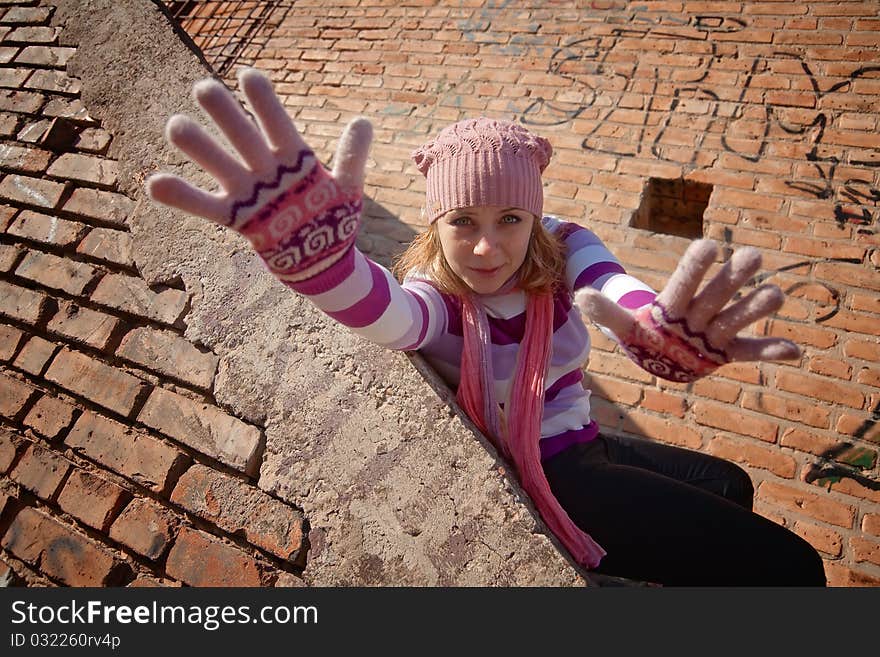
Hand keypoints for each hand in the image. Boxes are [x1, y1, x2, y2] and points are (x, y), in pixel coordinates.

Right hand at [146, 68, 372, 279]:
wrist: (321, 258)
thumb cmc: (333, 216)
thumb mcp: (348, 187)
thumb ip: (352, 157)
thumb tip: (362, 122)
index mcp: (295, 157)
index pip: (277, 123)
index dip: (263, 102)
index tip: (246, 75)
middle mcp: (267, 169)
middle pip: (243, 137)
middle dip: (225, 114)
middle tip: (204, 88)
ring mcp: (250, 192)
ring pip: (220, 165)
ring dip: (199, 147)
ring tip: (176, 126)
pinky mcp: (238, 218)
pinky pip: (206, 206)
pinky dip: (181, 197)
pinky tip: (154, 182)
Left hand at [575, 239, 799, 381]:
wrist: (658, 351)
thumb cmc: (642, 333)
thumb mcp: (623, 326)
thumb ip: (607, 312)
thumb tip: (582, 295)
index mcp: (672, 304)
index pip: (683, 282)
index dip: (695, 266)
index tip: (709, 245)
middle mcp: (698, 313)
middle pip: (716, 294)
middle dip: (733, 278)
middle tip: (754, 254)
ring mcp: (714, 332)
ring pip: (736, 317)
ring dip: (755, 308)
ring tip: (776, 295)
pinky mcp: (725, 352)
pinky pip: (750, 351)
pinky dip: (770, 352)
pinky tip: (794, 351)